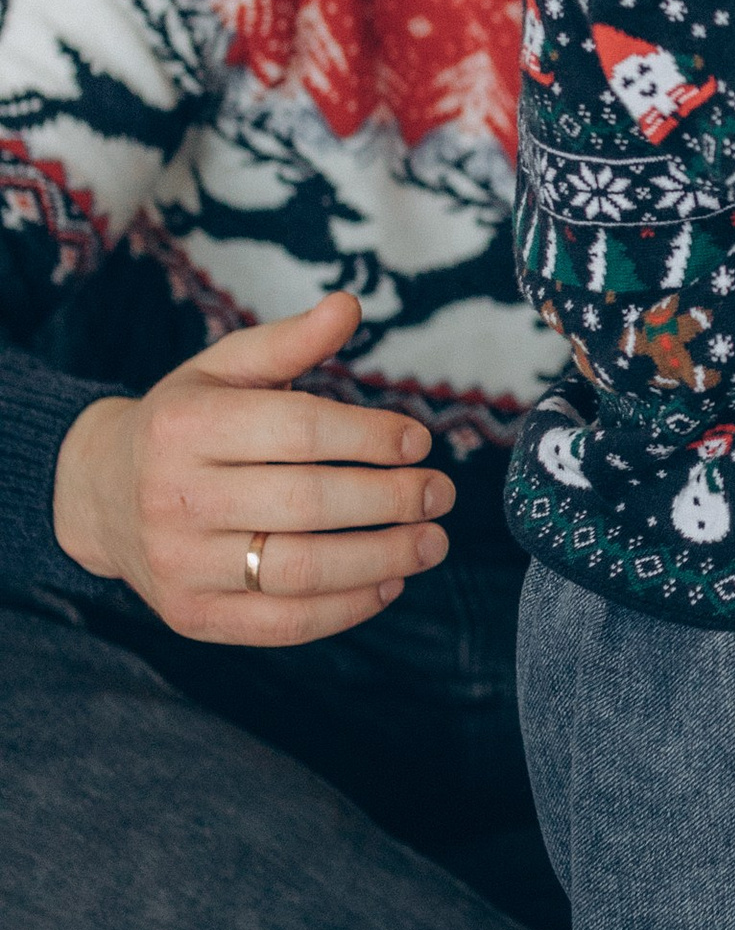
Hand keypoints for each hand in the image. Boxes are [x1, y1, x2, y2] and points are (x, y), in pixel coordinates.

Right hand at [51, 290, 454, 645]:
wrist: (99, 495)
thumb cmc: (183, 423)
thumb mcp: (221, 371)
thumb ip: (288, 343)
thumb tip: (349, 306)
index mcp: (183, 426)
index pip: (298, 431)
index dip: (370, 436)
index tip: (419, 442)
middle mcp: (174, 497)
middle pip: (308, 504)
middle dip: (390, 499)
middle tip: (440, 494)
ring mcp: (180, 563)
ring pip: (301, 570)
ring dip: (383, 559)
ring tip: (431, 542)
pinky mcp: (192, 615)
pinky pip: (283, 623)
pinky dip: (347, 608)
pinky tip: (388, 582)